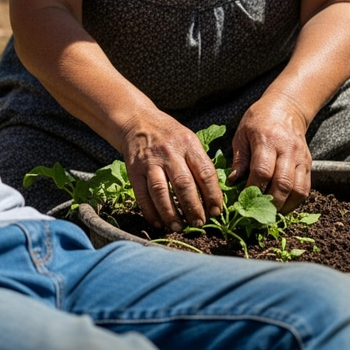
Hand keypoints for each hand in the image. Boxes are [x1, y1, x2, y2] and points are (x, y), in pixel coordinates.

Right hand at [118, 110, 223, 231]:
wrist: (137, 121)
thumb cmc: (169, 135)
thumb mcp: (189, 139)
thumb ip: (200, 162)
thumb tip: (214, 196)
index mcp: (188, 143)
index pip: (205, 173)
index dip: (213, 196)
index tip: (216, 212)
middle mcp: (168, 152)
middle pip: (183, 185)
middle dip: (193, 209)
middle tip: (199, 223)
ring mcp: (149, 161)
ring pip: (161, 192)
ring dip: (171, 214)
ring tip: (179, 228)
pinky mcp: (134, 169)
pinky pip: (142, 194)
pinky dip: (150, 212)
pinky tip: (158, 223)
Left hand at [229, 98, 311, 212]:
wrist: (286, 108)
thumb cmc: (258, 120)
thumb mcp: (242, 133)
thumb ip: (239, 158)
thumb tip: (233, 182)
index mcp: (266, 140)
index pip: (262, 171)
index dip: (254, 188)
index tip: (242, 199)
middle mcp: (287, 150)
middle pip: (283, 183)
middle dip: (270, 202)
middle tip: (257, 213)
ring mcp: (300, 158)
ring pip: (298, 190)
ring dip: (285, 206)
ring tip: (271, 214)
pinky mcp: (308, 164)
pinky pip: (306, 188)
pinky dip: (295, 202)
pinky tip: (283, 207)